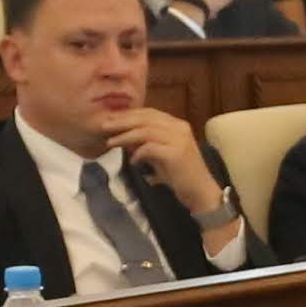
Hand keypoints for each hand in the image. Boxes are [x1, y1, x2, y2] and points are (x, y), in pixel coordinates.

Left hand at [103, 103, 229, 224]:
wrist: (201, 193)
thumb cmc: (181, 176)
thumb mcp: (162, 156)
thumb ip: (147, 145)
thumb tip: (125, 139)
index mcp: (178, 125)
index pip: (149, 113)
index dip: (128, 115)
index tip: (111, 119)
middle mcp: (180, 128)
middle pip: (145, 118)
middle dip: (122, 121)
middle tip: (104, 126)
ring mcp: (179, 140)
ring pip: (145, 131)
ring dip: (125, 136)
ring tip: (110, 142)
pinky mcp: (176, 154)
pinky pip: (150, 148)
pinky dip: (138, 153)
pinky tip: (132, 161)